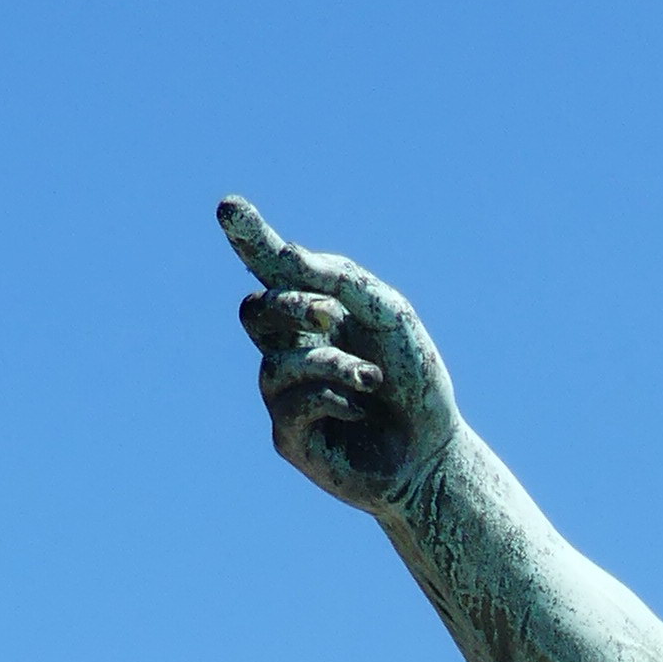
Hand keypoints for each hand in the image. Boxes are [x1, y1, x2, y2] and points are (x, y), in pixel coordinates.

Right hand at [221, 198, 458, 514]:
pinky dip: (333, 397)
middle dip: (290, 306)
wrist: (433, 455)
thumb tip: (285, 254)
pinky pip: (293, 403)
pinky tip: (360, 412)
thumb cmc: (414, 382)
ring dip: (332, 363)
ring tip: (373, 378)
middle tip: (331, 313)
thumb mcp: (390, 318)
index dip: (250, 240)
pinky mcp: (288, 439)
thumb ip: (344, 281)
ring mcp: (284, 396)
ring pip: (278, 361)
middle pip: (256, 312)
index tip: (229, 206)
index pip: (270, 273)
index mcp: (313, 315)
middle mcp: (290, 350)